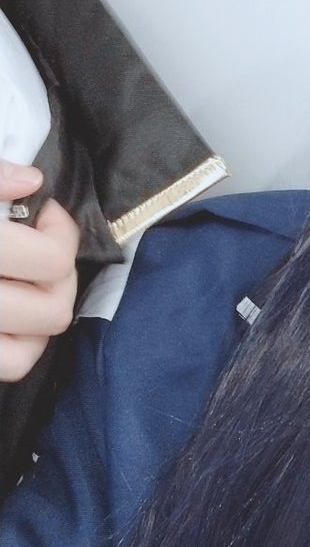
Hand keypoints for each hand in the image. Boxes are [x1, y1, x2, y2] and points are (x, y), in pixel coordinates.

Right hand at [0, 161, 79, 381]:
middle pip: (54, 307)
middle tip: (37, 249)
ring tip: (22, 282)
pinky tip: (11, 317)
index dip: (61, 231)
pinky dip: (20, 346)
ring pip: (37, 343)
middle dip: (56, 274)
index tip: (44, 211)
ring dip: (39, 311)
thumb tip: (31, 181)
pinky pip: (14, 365)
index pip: (51, 259)